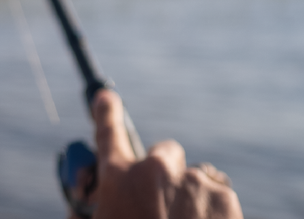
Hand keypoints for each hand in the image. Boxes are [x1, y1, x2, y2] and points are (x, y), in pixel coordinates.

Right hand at [83, 90, 242, 218]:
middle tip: (161, 205)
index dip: (105, 112)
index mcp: (118, 180)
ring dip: (189, 194)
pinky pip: (217, 193)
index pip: (107, 132)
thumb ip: (89, 212)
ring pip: (194, 176)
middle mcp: (155, 172)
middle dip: (163, 172)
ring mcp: (193, 182)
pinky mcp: (224, 197)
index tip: (104, 96)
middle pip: (165, 153)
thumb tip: (79, 202)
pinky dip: (213, 209)